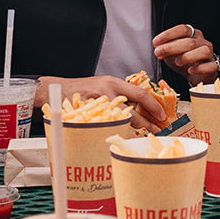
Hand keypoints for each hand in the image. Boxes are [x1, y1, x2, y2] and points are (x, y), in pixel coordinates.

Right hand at [39, 74, 169, 132]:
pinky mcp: (90, 118)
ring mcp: (98, 106)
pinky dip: (118, 133)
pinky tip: (123, 136)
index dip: (154, 106)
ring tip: (146, 134)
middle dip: (149, 123)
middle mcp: (107, 93)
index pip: (140, 94)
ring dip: (136, 130)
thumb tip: (142, 104)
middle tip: (158, 129)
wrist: (57, 91)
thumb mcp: (104, 84)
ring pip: (122, 122)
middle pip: (133, 113)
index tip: (162, 114)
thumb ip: (120, 92)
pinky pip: (108, 128)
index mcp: (113, 83)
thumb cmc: (83, 89)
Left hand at [153, 24, 218, 87]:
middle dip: (172, 47)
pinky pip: (210, 66)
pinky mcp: (213, 67)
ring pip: (203, 51)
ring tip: (177, 61)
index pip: (182, 29)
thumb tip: (156, 46)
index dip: (168, 34)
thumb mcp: (171, 54)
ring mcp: (209, 54)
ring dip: (187, 56)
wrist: (196, 76)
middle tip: (159, 53)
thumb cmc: (184, 62)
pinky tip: (190, 70)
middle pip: (189, 41)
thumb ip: (164, 48)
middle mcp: (202, 42)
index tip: (156, 42)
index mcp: (193, 35)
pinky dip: (199, 68)